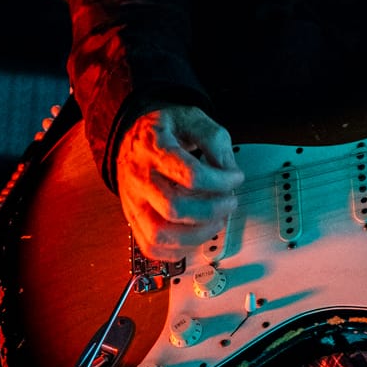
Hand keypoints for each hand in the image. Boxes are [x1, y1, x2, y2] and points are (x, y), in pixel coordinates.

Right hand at [116, 104, 242, 261]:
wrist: (131, 140)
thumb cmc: (163, 130)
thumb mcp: (190, 118)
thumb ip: (213, 139)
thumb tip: (228, 169)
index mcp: (154, 149)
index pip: (190, 174)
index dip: (221, 181)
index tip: (236, 177)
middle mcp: (140, 179)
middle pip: (174, 208)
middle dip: (212, 210)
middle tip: (230, 202)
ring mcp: (134, 203)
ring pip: (160, 235)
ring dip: (197, 235)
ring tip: (216, 221)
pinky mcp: (134, 221)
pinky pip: (152, 248)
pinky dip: (180, 249)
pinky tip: (197, 233)